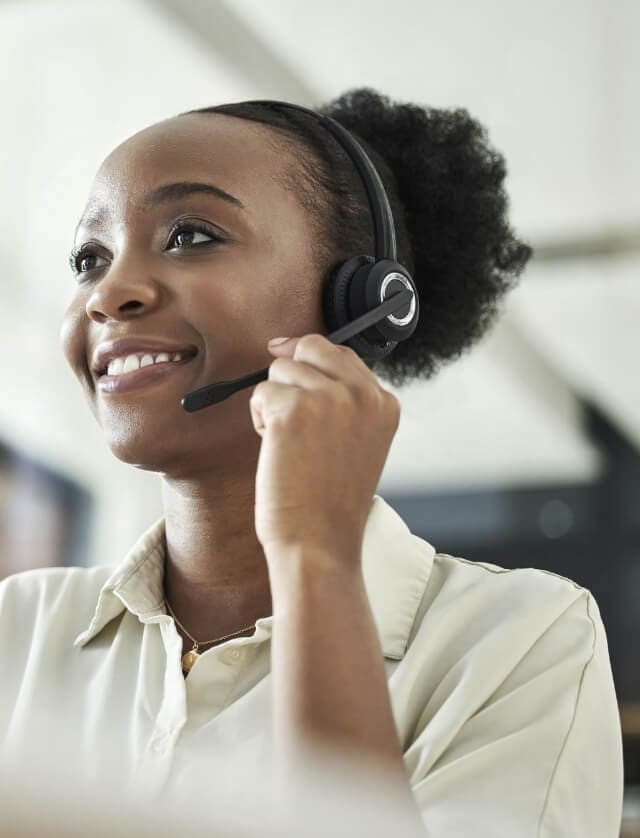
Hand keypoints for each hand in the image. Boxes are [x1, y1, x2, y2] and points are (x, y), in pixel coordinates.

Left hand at [249, 333, 400, 566]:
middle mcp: (362, 394)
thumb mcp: (358, 442)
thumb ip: (344, 400)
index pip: (341, 354)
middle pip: (311, 347)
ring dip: (275, 403)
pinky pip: (260, 394)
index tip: (294, 373)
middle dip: (291, 376)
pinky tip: (277, 450)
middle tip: (289, 417)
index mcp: (384, 403)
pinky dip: (259, 420)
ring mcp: (330, 399)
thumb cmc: (331, 501)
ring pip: (280, 371)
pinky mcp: (293, 410)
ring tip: (291, 445)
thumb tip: (294, 351)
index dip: (311, 361)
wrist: (319, 542)